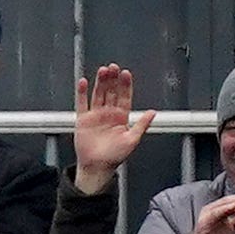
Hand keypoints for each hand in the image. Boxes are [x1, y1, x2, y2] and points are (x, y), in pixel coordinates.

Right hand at [68, 64, 146, 191]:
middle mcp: (109, 113)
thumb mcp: (133, 140)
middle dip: (112, 79)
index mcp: (122, 116)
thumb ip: (142, 124)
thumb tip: (153, 112)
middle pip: (111, 91)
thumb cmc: (115, 156)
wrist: (97, 166)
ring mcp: (96, 115)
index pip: (124, 96)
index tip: (126, 74)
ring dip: (100, 82)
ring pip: (98, 94)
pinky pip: (82, 103)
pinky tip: (83, 82)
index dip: (125, 85)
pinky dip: (81, 93)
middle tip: (113, 67)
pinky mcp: (83, 120)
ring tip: (102, 71)